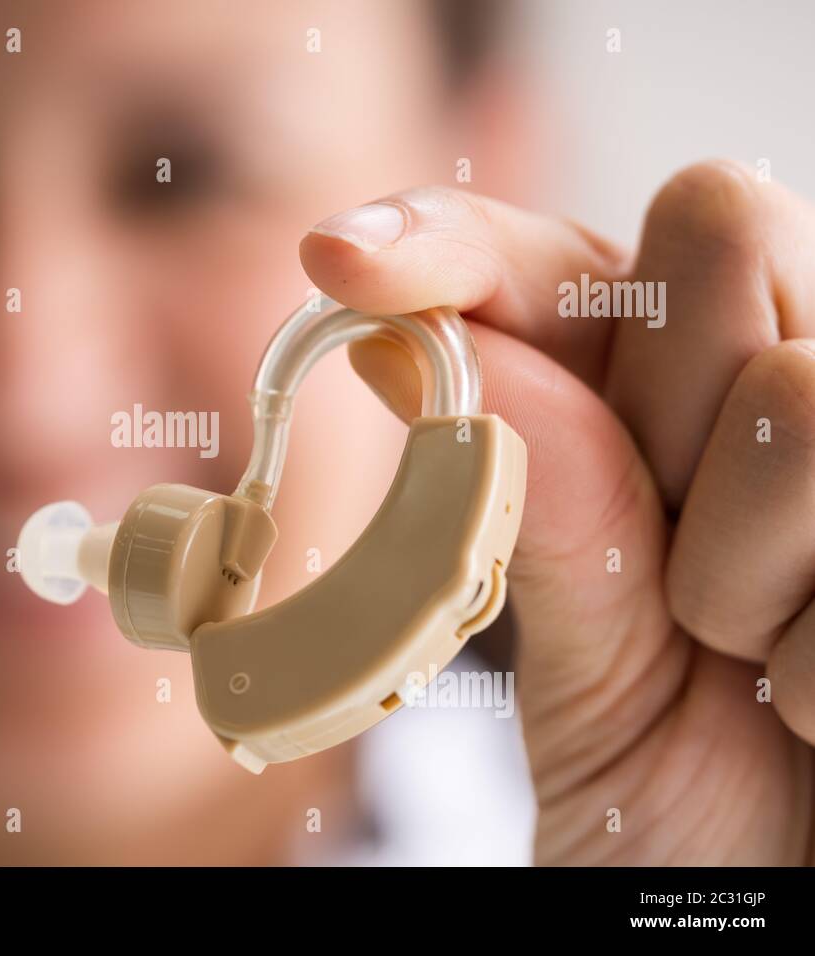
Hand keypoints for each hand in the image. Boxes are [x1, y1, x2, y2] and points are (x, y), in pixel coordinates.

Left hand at [300, 160, 814, 863]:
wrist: (787, 905)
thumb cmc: (690, 804)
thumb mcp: (592, 667)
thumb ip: (538, 503)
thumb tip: (399, 343)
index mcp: (668, 407)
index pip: (561, 254)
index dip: (455, 238)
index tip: (342, 261)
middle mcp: (787, 384)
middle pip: (716, 223)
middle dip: (660, 399)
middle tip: (665, 571)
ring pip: (797, 390)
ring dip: (736, 571)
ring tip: (747, 664)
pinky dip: (811, 662)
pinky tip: (814, 707)